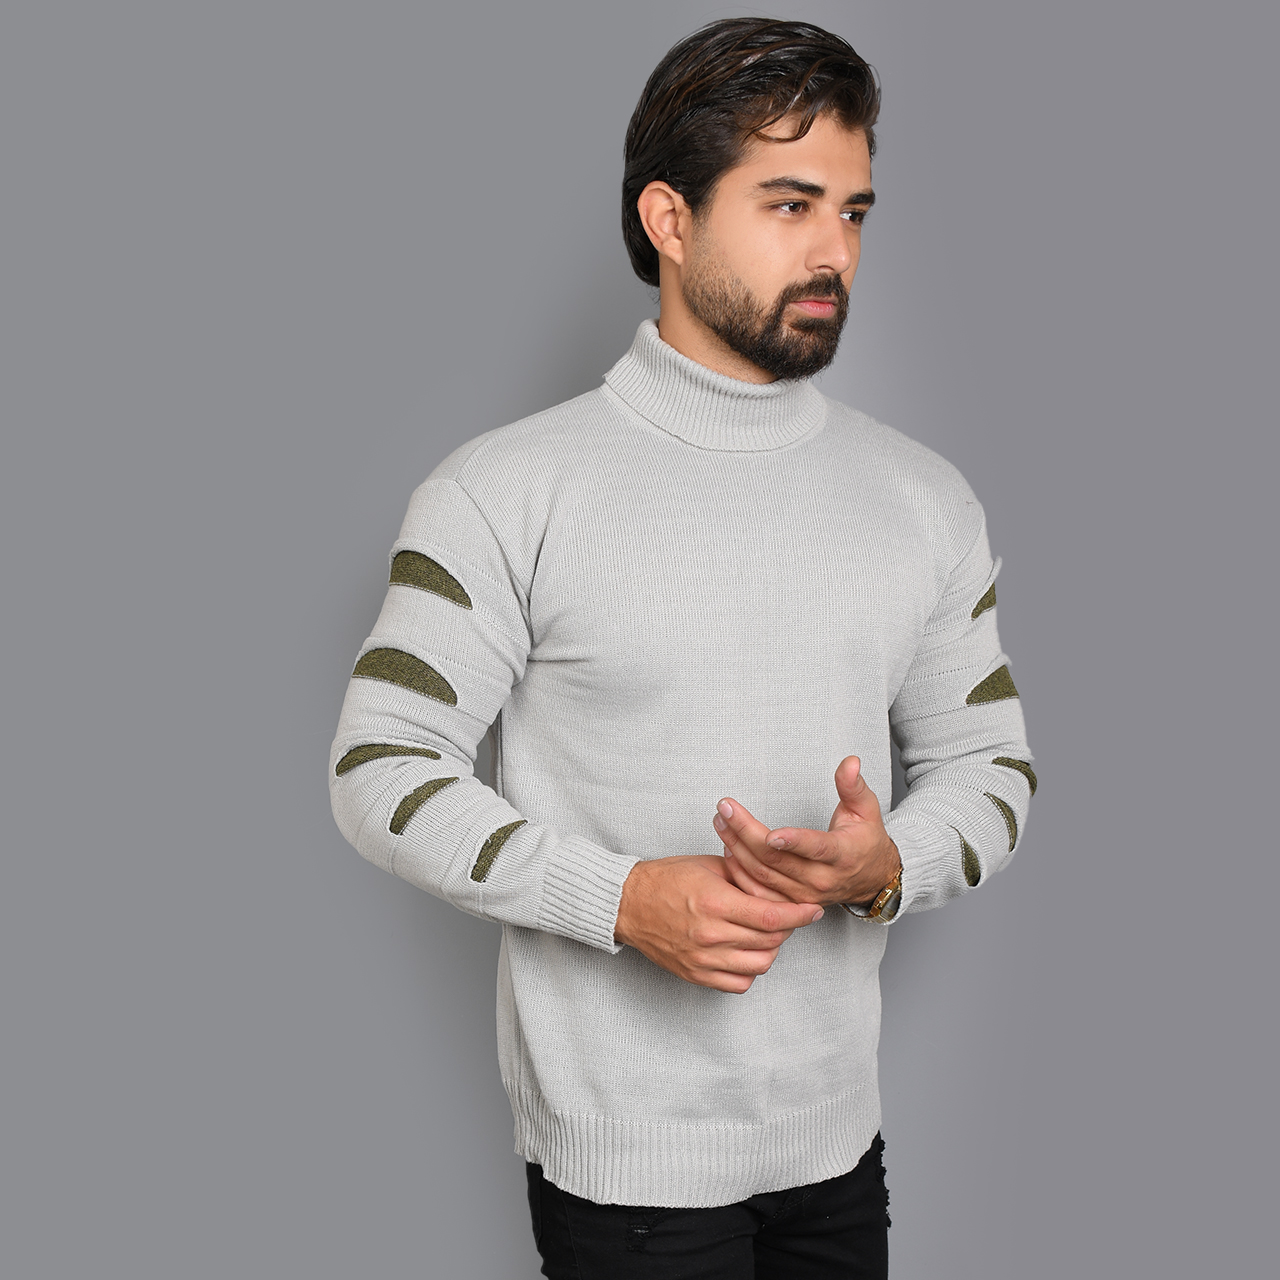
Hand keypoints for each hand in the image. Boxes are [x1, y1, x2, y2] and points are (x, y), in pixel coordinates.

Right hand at [614, 855, 823, 993]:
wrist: (629, 903)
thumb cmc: (666, 879)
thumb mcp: (709, 866)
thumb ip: (744, 877)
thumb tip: (777, 885)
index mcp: (715, 903)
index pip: (771, 917)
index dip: (799, 915)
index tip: (813, 911)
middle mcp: (710, 934)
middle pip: (770, 941)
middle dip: (788, 928)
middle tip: (789, 916)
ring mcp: (703, 959)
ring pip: (759, 964)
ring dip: (771, 949)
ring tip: (766, 933)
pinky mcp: (695, 974)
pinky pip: (738, 983)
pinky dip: (750, 970)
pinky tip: (747, 952)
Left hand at [712, 756, 901, 907]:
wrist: (871, 880)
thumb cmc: (865, 841)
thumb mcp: (865, 809)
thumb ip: (853, 785)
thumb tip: (850, 762)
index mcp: (842, 854)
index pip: (816, 848)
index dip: (793, 842)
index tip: (771, 834)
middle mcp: (822, 879)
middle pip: (777, 859)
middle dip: (746, 832)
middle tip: (726, 809)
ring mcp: (804, 895)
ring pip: (763, 875)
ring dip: (737, 848)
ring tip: (721, 822)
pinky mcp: (791, 903)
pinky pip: (759, 893)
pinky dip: (740, 872)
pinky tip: (728, 850)